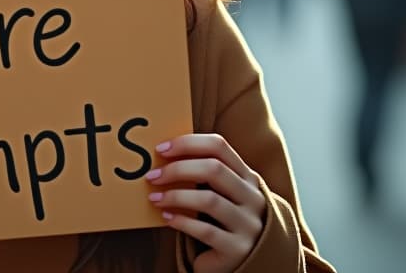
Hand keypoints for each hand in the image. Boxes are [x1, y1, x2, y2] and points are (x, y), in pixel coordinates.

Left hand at [146, 134, 266, 272]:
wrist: (245, 262)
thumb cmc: (222, 220)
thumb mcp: (222, 193)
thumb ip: (204, 174)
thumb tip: (162, 153)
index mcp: (247, 177)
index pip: (219, 146)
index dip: (187, 143)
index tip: (161, 149)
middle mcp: (253, 198)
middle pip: (214, 169)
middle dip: (177, 169)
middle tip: (152, 176)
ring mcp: (248, 225)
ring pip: (209, 200)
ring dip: (176, 196)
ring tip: (154, 198)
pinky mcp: (237, 249)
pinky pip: (206, 231)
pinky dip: (182, 221)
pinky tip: (166, 218)